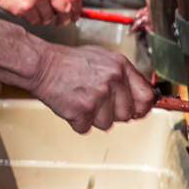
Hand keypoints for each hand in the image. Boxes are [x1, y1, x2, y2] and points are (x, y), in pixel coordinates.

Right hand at [0, 0, 82, 24]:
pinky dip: (32, 18)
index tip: (77, 14)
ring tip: (34, 7)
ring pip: (49, 18)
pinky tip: (25, 8)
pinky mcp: (25, 9)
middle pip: (65, 9)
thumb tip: (69, 3)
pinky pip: (35, 21)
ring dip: (44, 17)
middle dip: (65, 18)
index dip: (78, 7)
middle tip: (61, 21)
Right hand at [28, 44, 153, 131]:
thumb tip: (143, 98)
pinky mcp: (82, 111)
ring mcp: (98, 96)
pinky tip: (72, 104)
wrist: (42, 65)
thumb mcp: (103, 59)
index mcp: (120, 66)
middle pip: (127, 115)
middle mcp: (113, 80)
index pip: (146, 96)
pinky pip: (87, 128)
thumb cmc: (69, 62)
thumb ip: (124, 77)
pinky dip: (78, 121)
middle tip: (97, 100)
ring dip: (94, 117)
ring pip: (107, 124)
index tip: (137, 111)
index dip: (142, 107)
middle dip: (113, 112)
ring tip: (82, 99)